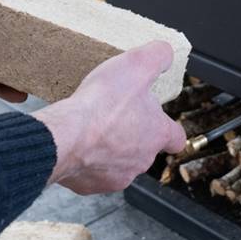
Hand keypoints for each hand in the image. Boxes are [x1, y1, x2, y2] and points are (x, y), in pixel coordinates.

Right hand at [33, 41, 186, 193]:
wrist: (64, 136)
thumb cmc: (101, 104)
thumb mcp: (137, 64)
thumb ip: (158, 56)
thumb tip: (165, 54)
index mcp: (156, 134)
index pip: (176, 138)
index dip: (169, 128)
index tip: (160, 122)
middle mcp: (141, 160)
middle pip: (144, 148)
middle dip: (131, 133)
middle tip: (113, 114)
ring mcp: (116, 176)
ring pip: (118, 161)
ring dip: (109, 147)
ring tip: (92, 127)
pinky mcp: (90, 185)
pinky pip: (92, 172)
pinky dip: (86, 160)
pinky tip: (77, 142)